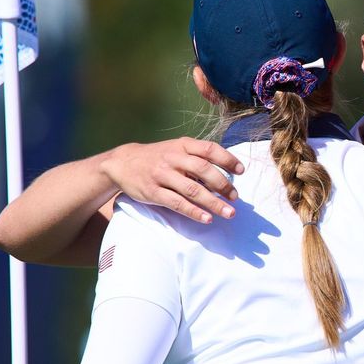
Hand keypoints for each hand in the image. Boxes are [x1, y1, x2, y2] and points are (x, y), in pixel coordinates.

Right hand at [101, 139, 244, 224]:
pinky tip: (207, 219)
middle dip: (223, 184)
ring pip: (192, 189)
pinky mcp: (153, 192)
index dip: (227, 159)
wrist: (122, 163)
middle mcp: (172, 158)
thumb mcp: (176, 148)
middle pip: (203, 169)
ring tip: (229, 213)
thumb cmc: (158, 157)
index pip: (209, 149)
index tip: (241, 171)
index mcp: (182, 145)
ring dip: (213, 202)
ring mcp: (162, 175)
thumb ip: (198, 156)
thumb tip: (227, 173)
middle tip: (234, 197)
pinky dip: (194, 212)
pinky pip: (177, 203)